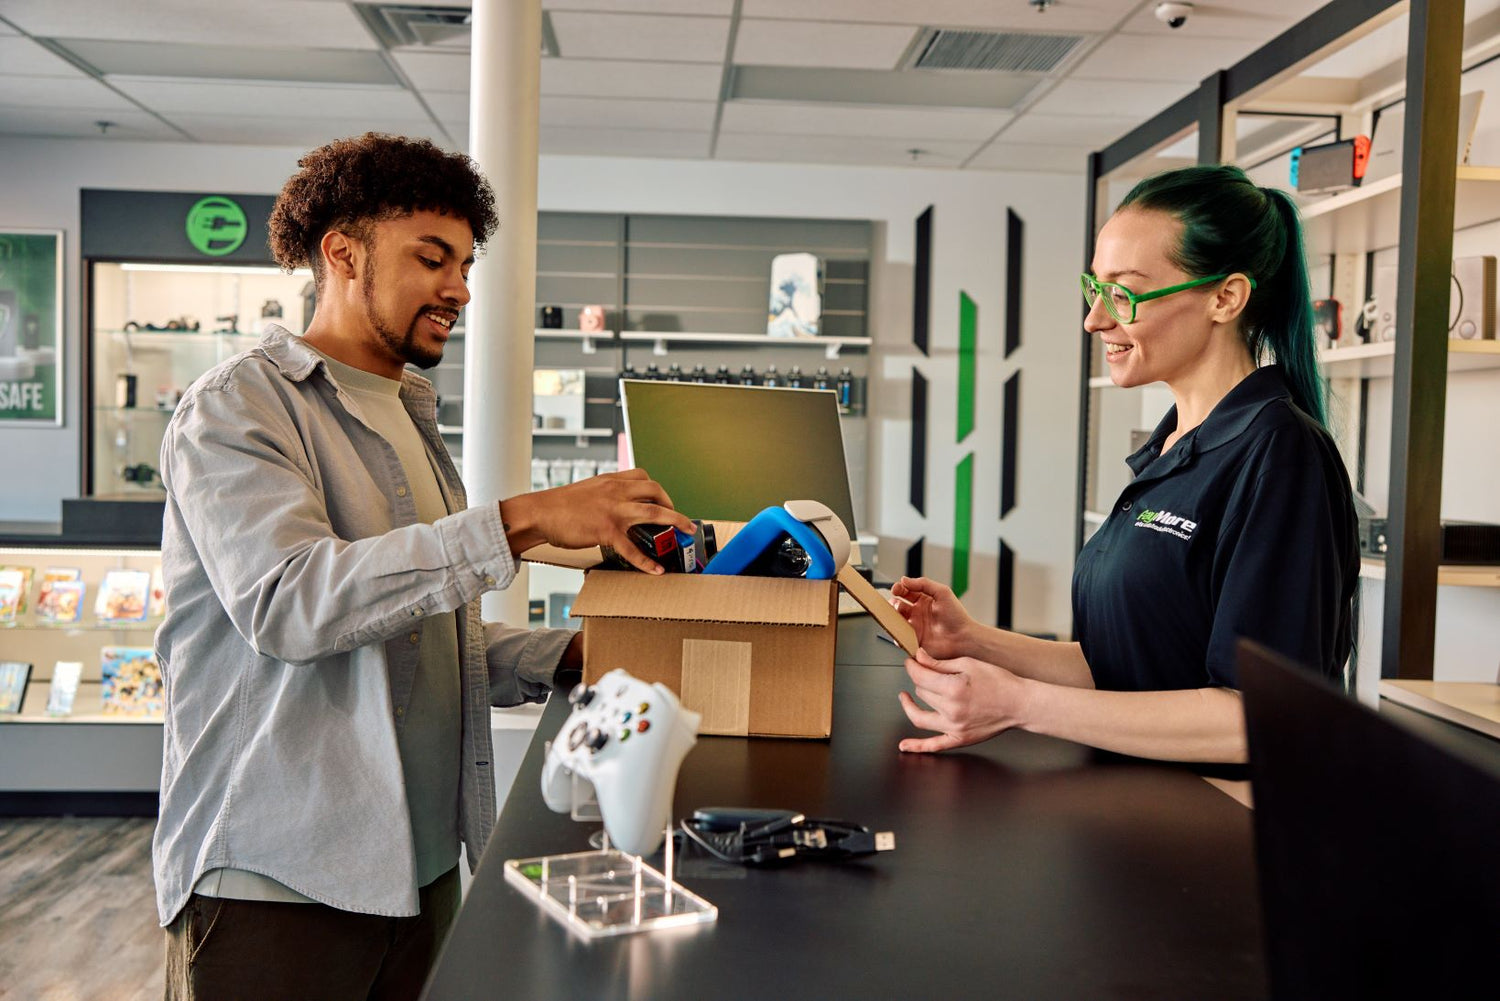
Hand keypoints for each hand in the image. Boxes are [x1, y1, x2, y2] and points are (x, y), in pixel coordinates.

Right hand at [501, 469, 694, 573]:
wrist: (539, 513)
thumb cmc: (559, 505)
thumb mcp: (587, 490)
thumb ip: (605, 494)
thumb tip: (617, 504)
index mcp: (610, 480)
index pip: (642, 476)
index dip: (656, 489)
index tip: (662, 500)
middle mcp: (615, 491)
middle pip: (655, 491)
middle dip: (672, 505)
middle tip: (679, 519)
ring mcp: (613, 511)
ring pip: (653, 513)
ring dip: (675, 521)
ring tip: (686, 531)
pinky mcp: (606, 531)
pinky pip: (632, 548)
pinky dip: (646, 561)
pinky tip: (656, 570)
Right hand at [889, 576, 974, 660]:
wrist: (963, 638)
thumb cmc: (957, 616)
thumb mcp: (942, 592)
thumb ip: (923, 583)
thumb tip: (904, 579)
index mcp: (924, 600)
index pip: (906, 591)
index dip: (899, 588)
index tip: (895, 589)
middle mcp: (918, 613)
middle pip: (898, 605)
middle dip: (893, 603)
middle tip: (896, 604)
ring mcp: (916, 626)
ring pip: (896, 620)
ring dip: (892, 617)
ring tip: (895, 616)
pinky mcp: (914, 639)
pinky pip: (900, 636)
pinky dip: (896, 634)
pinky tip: (899, 630)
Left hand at [897, 648, 1030, 752]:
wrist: (1019, 703)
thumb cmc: (999, 681)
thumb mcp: (968, 664)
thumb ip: (939, 663)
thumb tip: (919, 658)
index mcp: (953, 688)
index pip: (919, 676)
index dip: (912, 666)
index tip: (911, 662)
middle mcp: (951, 710)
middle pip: (921, 693)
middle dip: (920, 681)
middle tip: (926, 673)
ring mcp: (954, 727)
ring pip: (920, 716)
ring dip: (910, 705)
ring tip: (905, 697)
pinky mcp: (959, 739)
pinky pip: (934, 746)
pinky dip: (917, 747)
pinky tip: (904, 746)